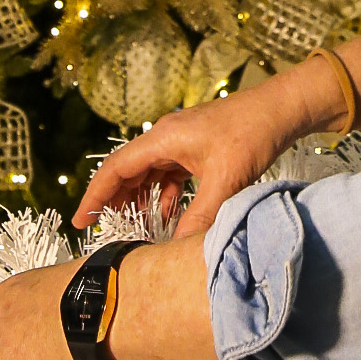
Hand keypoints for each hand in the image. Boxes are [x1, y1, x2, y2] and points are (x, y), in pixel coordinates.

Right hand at [74, 88, 296, 239]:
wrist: (279, 110)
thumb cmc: (251, 135)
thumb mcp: (225, 182)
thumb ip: (199, 217)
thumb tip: (176, 249)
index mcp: (163, 139)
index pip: (116, 168)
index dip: (95, 196)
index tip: (80, 220)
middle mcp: (165, 136)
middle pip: (127, 170)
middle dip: (113, 199)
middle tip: (103, 229)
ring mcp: (180, 140)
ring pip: (148, 172)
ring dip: (139, 197)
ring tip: (133, 225)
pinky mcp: (196, 146)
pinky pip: (168, 172)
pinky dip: (164, 192)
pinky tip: (169, 213)